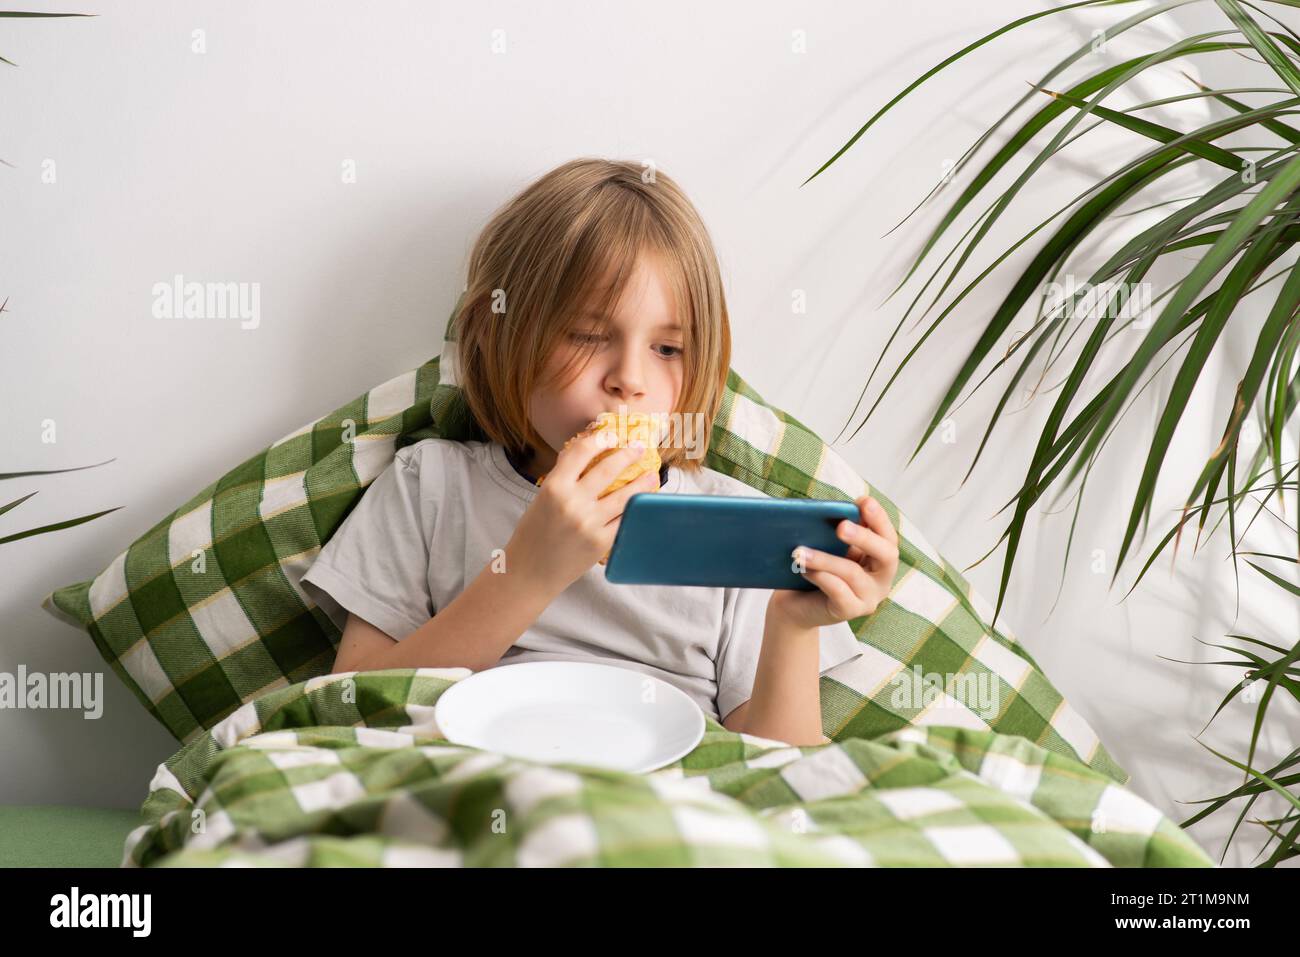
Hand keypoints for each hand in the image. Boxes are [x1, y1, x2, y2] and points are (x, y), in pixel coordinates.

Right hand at [504, 430, 658, 592]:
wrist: (530, 572)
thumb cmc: (534, 533)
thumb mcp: (542, 498)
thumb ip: (563, 476)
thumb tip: (586, 451)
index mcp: (554, 487)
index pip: (581, 451)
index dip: (600, 438)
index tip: (611, 435)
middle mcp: (573, 502)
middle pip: (609, 469)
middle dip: (628, 454)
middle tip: (639, 447)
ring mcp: (589, 523)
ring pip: (625, 495)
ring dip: (643, 482)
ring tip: (651, 474)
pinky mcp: (601, 542)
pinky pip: (625, 519)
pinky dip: (637, 508)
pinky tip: (643, 502)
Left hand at [768, 495, 899, 630]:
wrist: (796, 603)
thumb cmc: (817, 568)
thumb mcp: (830, 545)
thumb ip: (839, 529)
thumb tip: (835, 507)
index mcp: (881, 558)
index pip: (889, 536)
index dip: (879, 518)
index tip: (863, 501)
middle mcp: (882, 579)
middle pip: (886, 554)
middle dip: (864, 537)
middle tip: (841, 526)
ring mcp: (869, 598)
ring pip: (852, 572)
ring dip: (825, 559)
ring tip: (799, 551)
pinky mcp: (851, 611)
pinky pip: (838, 591)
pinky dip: (819, 576)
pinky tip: (802, 568)